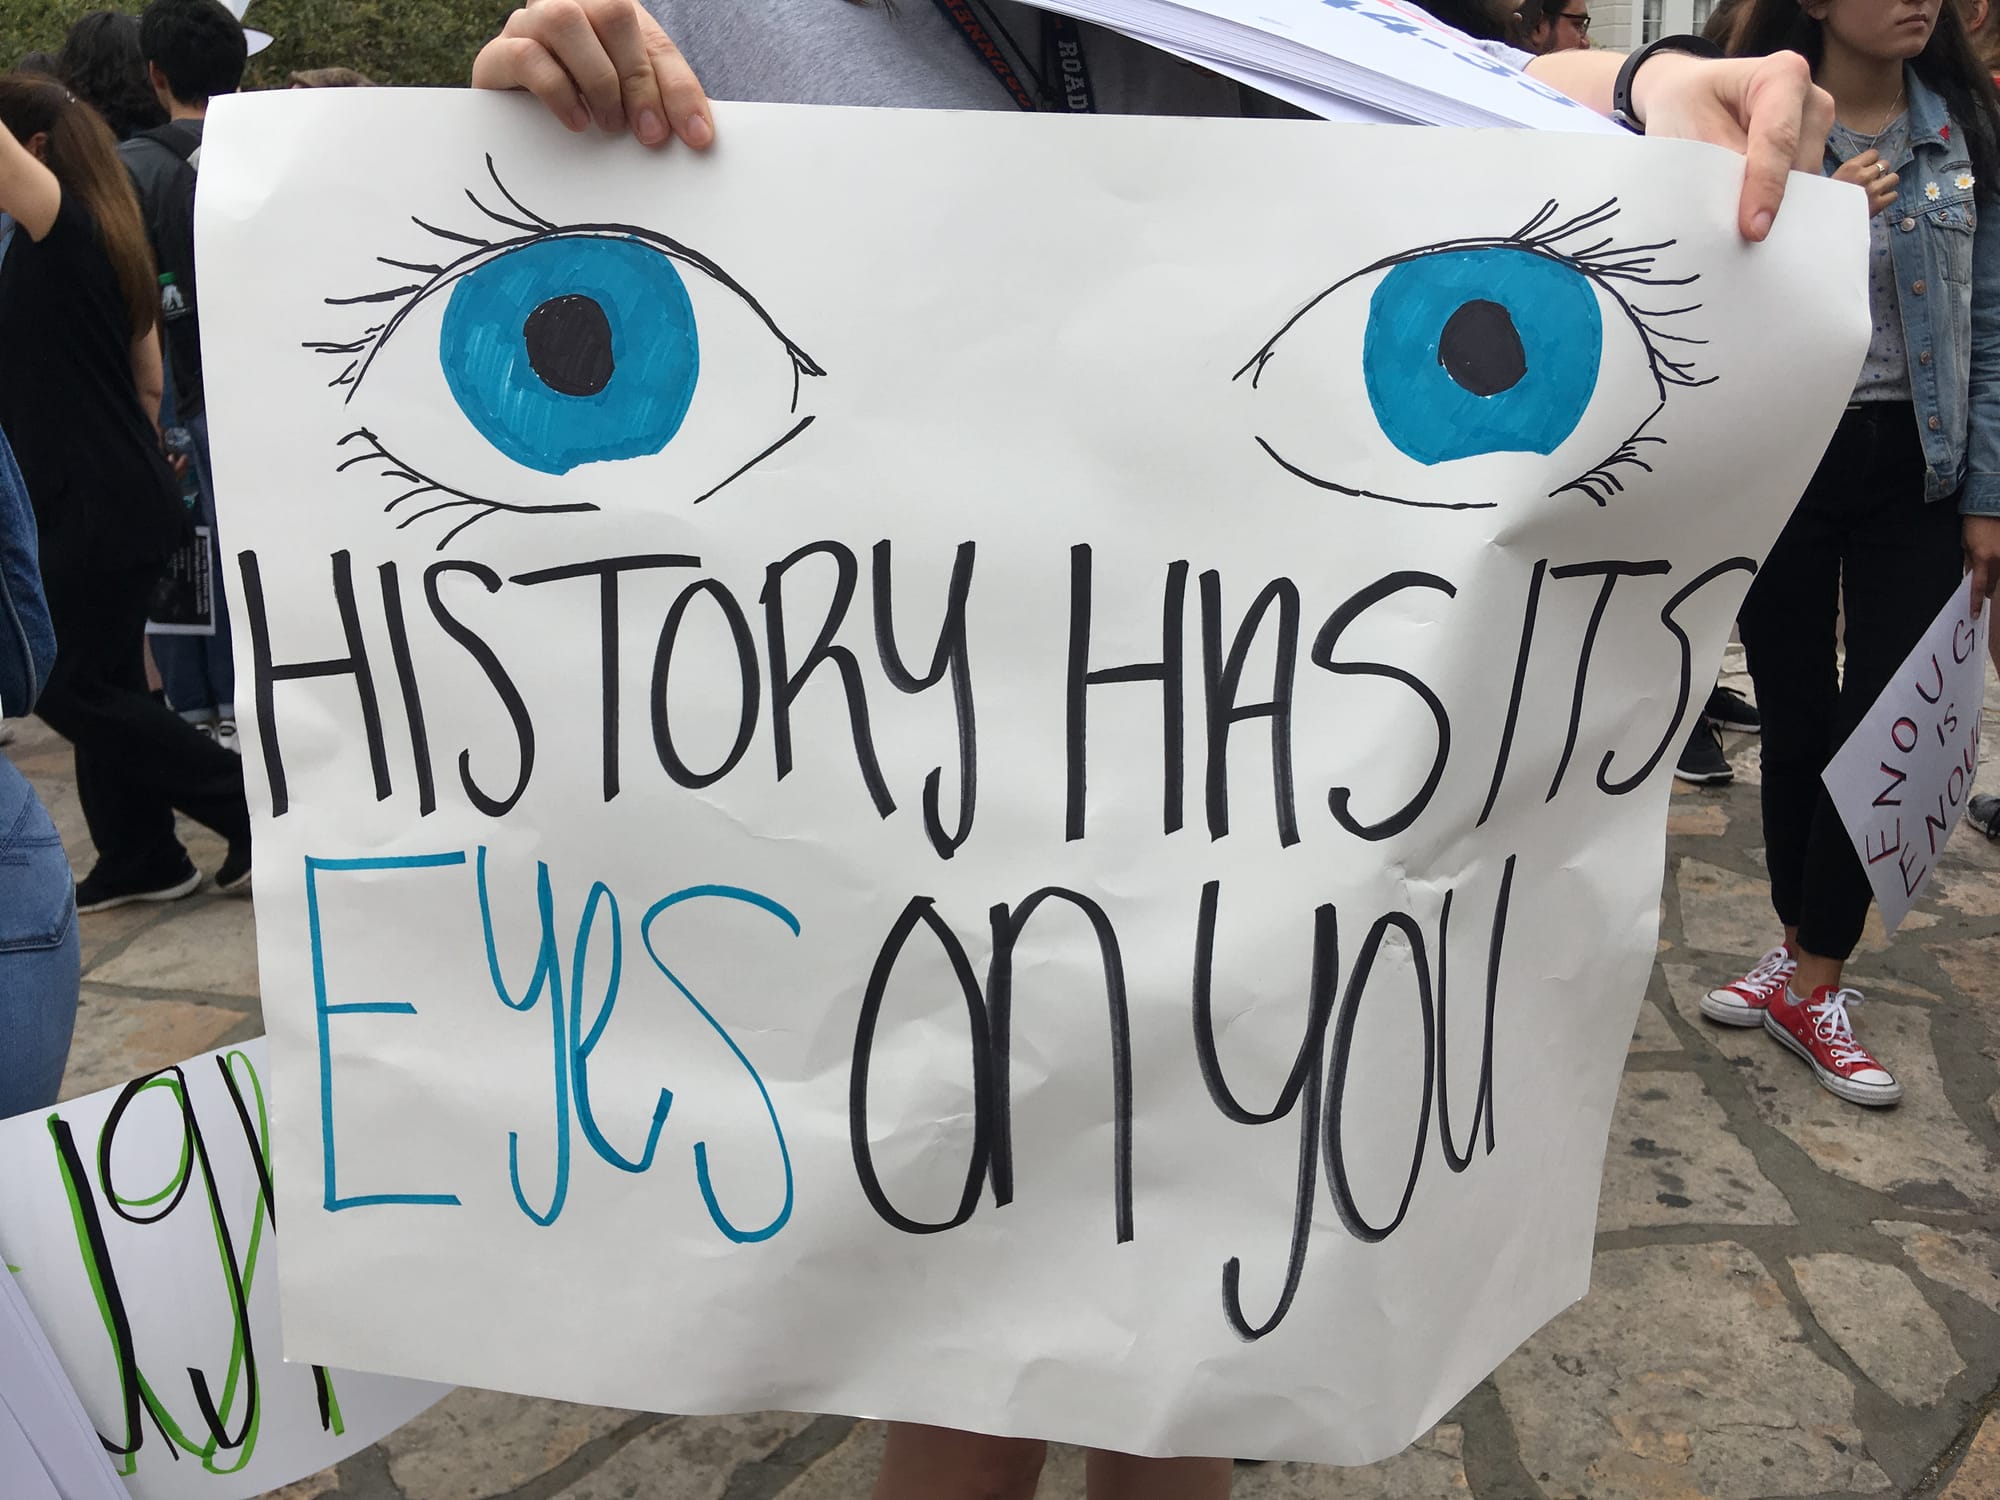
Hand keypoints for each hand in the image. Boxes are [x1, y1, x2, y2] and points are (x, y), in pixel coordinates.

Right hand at [472, 0, 711, 149]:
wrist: (512, 119)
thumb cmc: (580, 107)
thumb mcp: (629, 103)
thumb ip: (660, 104)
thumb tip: (697, 135)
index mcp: (609, 14)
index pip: (655, 40)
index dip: (679, 87)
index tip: (696, 136)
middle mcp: (570, 6)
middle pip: (613, 14)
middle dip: (639, 79)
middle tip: (649, 133)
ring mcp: (530, 25)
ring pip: (564, 20)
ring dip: (598, 78)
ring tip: (609, 124)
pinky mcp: (497, 55)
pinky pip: (525, 54)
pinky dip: (557, 90)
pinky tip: (576, 121)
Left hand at [1631, 51, 1834, 242]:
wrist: (1690, 97)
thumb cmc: (1686, 106)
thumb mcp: (1686, 131)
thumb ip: (1715, 171)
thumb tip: (1737, 222)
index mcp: (1782, 76)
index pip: (1777, 140)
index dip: (1766, 188)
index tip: (1754, 230)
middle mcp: (1812, 101)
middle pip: (1798, 167)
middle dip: (1770, 203)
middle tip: (1735, 237)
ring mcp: (1817, 130)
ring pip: (1804, 185)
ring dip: (1774, 209)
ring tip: (1737, 227)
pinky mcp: (1813, 155)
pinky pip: (1802, 192)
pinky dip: (1777, 208)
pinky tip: (1751, 221)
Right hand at [1831, 148, 1899, 217]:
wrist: (1826, 220)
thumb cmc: (1827, 200)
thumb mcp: (1836, 177)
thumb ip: (1853, 170)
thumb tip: (1867, 166)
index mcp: (1852, 167)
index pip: (1874, 153)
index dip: (1872, 161)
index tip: (1867, 168)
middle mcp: (1864, 176)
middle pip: (1885, 164)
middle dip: (1880, 171)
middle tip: (1873, 180)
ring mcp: (1873, 190)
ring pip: (1894, 178)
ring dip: (1887, 183)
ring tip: (1879, 189)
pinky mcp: (1878, 204)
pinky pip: (1894, 195)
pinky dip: (1888, 197)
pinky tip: (1879, 200)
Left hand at [1965, 515, 1999, 616]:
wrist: (1991, 504)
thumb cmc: (1975, 523)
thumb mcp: (1966, 544)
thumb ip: (1969, 562)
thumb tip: (1971, 578)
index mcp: (1982, 558)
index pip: (1979, 586)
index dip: (1976, 601)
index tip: (1975, 613)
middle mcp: (1998, 558)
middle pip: (1995, 583)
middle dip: (1989, 589)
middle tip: (1986, 593)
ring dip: (1998, 577)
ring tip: (1992, 570)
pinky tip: (1996, 562)